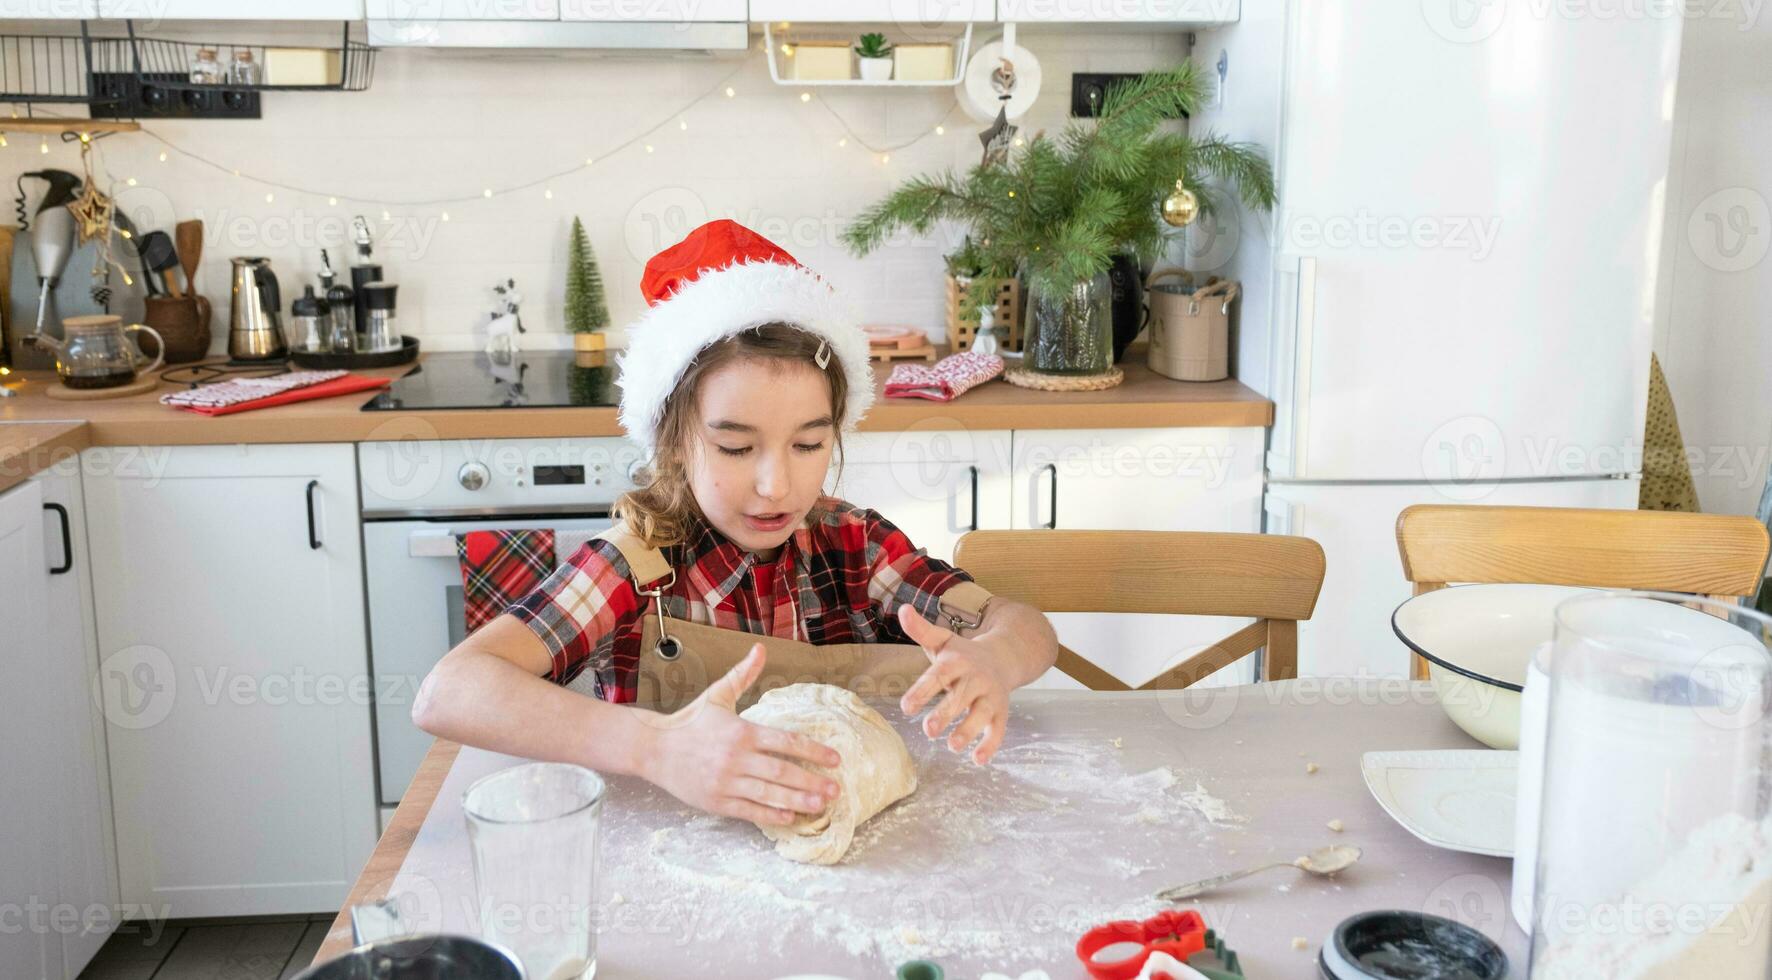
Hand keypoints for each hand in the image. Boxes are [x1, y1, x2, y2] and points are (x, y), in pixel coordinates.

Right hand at [640, 644, 841, 825]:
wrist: (653, 748)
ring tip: (820, 806)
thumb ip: (743, 675)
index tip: (835, 759)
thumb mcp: (717, 695)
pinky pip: (749, 810)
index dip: (814, 751)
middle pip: (782, 772)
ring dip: (798, 801)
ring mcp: (726, 782)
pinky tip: (789, 818)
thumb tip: (760, 649)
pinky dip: (770, 815)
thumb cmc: (689, 721)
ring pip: (769, 794)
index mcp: (742, 732)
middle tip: (836, 790)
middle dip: (812, 782)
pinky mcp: (716, 801)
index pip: (786, 742)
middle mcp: (736, 758)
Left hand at [897, 603, 1012, 764]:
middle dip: (946, 713)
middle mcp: (976, 678)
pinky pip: (999, 730)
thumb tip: (902, 608)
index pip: (938, 676)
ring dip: (968, 730)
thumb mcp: (942, 640)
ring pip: (982, 714)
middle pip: (961, 696)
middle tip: (928, 731)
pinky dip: (991, 745)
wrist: (1003, 657)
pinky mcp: (1001, 712)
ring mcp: (991, 695)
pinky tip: (978, 760)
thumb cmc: (962, 654)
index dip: (922, 691)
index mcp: (957, 662)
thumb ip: (921, 629)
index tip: (906, 708)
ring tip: (952, 747)